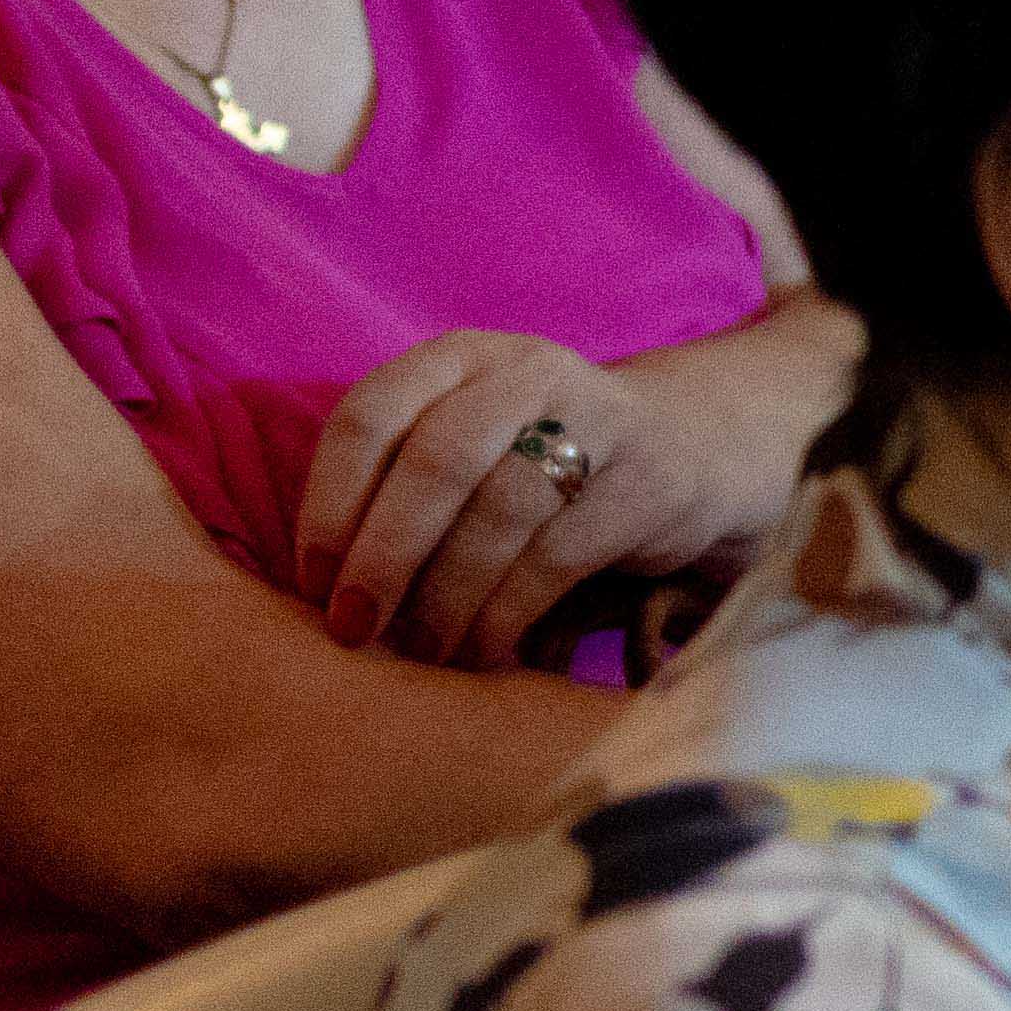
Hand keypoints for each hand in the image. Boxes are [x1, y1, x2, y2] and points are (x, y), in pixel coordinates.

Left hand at [296, 312, 834, 665]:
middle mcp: (524, 373)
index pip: (370, 417)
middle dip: (383, 556)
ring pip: (497, 511)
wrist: (696, 448)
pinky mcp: (645, 482)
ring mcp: (593, 421)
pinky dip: (507, 613)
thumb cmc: (547, 465)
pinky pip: (556, 556)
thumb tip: (322, 592)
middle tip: (354, 629)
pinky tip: (485, 651)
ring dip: (446, 596)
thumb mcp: (473, 442)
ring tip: (423, 653)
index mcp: (459, 358)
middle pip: (434, 462)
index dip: (330, 504)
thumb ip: (404, 484)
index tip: (315, 582)